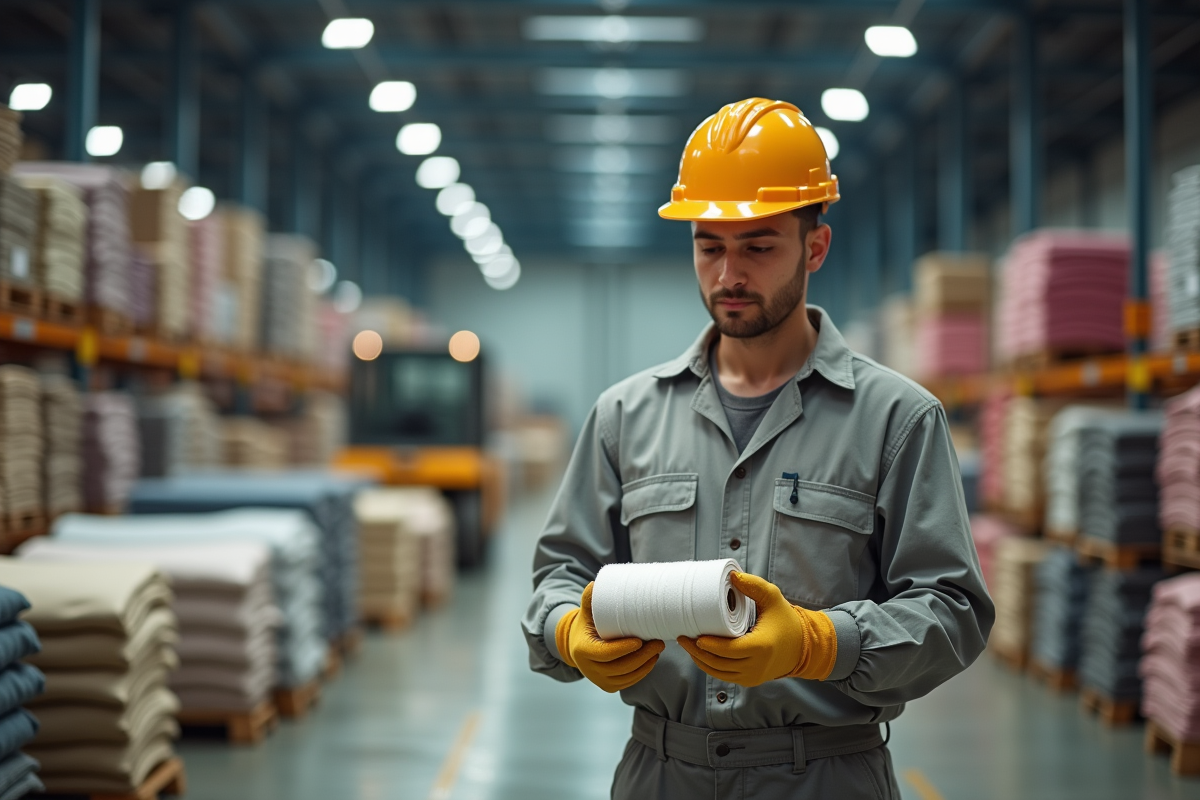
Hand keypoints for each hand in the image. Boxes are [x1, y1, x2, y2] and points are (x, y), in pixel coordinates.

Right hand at [555, 582, 664, 692]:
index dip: (624, 649)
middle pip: (620, 667)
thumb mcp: (586, 612)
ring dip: (645, 665)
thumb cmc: (587, 625)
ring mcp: (599, 680)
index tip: (640, 641)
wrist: (578, 645)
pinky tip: (651, 661)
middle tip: (658, 642)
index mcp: (583, 650)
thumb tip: (595, 584)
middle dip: (642, 657)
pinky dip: (641, 673)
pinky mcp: (608, 686)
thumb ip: (590, 599)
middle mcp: (589, 669)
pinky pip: (628, 683)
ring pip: (627, 677)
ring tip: (658, 650)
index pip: (606, 653)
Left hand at [677, 572, 836, 687]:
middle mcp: (756, 666)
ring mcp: (753, 677)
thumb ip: (754, 585)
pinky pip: (724, 677)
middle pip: (719, 663)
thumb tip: (732, 575)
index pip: (729, 650)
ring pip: (719, 673)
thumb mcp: (773, 598)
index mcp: (762, 647)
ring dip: (700, 661)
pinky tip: (699, 655)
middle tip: (682, 638)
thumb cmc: (786, 620)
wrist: (802, 647)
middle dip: (697, 652)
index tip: (694, 637)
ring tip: (686, 645)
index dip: (709, 646)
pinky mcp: (749, 681)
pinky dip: (710, 667)